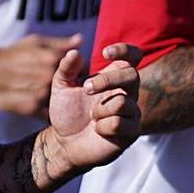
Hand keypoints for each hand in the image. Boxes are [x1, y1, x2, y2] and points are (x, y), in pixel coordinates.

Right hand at [0, 34, 82, 118]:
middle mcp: (49, 78)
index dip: (77, 71)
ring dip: (59, 101)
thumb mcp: (35, 42)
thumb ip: (60, 43)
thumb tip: (80, 41)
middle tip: (57, 85)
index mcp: (53, 59)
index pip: (80, 69)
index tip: (71, 73)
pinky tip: (39, 103)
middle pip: (72, 88)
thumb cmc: (11, 53)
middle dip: (69, 87)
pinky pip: (49, 114)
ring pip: (60, 101)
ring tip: (44, 94)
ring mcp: (40, 94)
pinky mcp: (32, 109)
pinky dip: (48, 111)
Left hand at [45, 44, 141, 177]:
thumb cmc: (67, 112)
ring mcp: (131, 113)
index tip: (105, 53)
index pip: (132, 57)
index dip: (124, 50)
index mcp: (113, 78)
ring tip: (91, 117)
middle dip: (107, 80)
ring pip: (122, 102)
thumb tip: (75, 52)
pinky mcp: (131, 132)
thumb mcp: (61, 87)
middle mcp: (127, 93)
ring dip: (99, 110)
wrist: (64, 142)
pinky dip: (102, 127)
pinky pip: (119, 123)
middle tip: (86, 89)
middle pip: (131, 75)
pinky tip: (97, 130)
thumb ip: (66, 68)